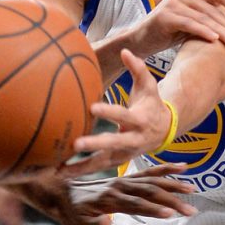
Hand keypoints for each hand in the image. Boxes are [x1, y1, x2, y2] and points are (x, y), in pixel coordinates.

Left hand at [60, 163, 197, 224]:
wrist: (59, 189)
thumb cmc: (70, 211)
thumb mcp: (77, 224)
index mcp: (109, 198)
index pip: (135, 204)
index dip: (152, 210)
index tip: (170, 215)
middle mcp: (119, 185)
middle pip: (149, 191)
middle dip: (171, 201)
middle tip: (191, 210)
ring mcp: (124, 180)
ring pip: (153, 180)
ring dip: (173, 185)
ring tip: (192, 189)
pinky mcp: (127, 177)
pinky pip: (149, 172)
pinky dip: (166, 169)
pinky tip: (182, 167)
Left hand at [62, 50, 170, 177]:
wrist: (165, 131)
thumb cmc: (151, 104)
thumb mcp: (149, 86)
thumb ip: (139, 68)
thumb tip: (125, 51)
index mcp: (139, 120)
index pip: (123, 116)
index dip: (109, 112)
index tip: (92, 107)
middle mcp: (132, 140)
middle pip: (112, 144)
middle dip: (94, 145)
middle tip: (75, 144)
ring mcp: (124, 154)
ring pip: (102, 163)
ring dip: (81, 167)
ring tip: (60, 170)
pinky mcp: (116, 162)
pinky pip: (97, 169)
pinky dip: (79, 172)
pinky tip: (60, 173)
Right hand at [130, 0, 224, 55]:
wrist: (142, 40)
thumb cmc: (170, 28)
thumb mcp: (193, 14)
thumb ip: (210, 3)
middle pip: (212, 9)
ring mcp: (172, 3)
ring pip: (203, 18)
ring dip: (221, 32)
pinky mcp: (165, 16)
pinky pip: (189, 24)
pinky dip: (203, 31)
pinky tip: (214, 40)